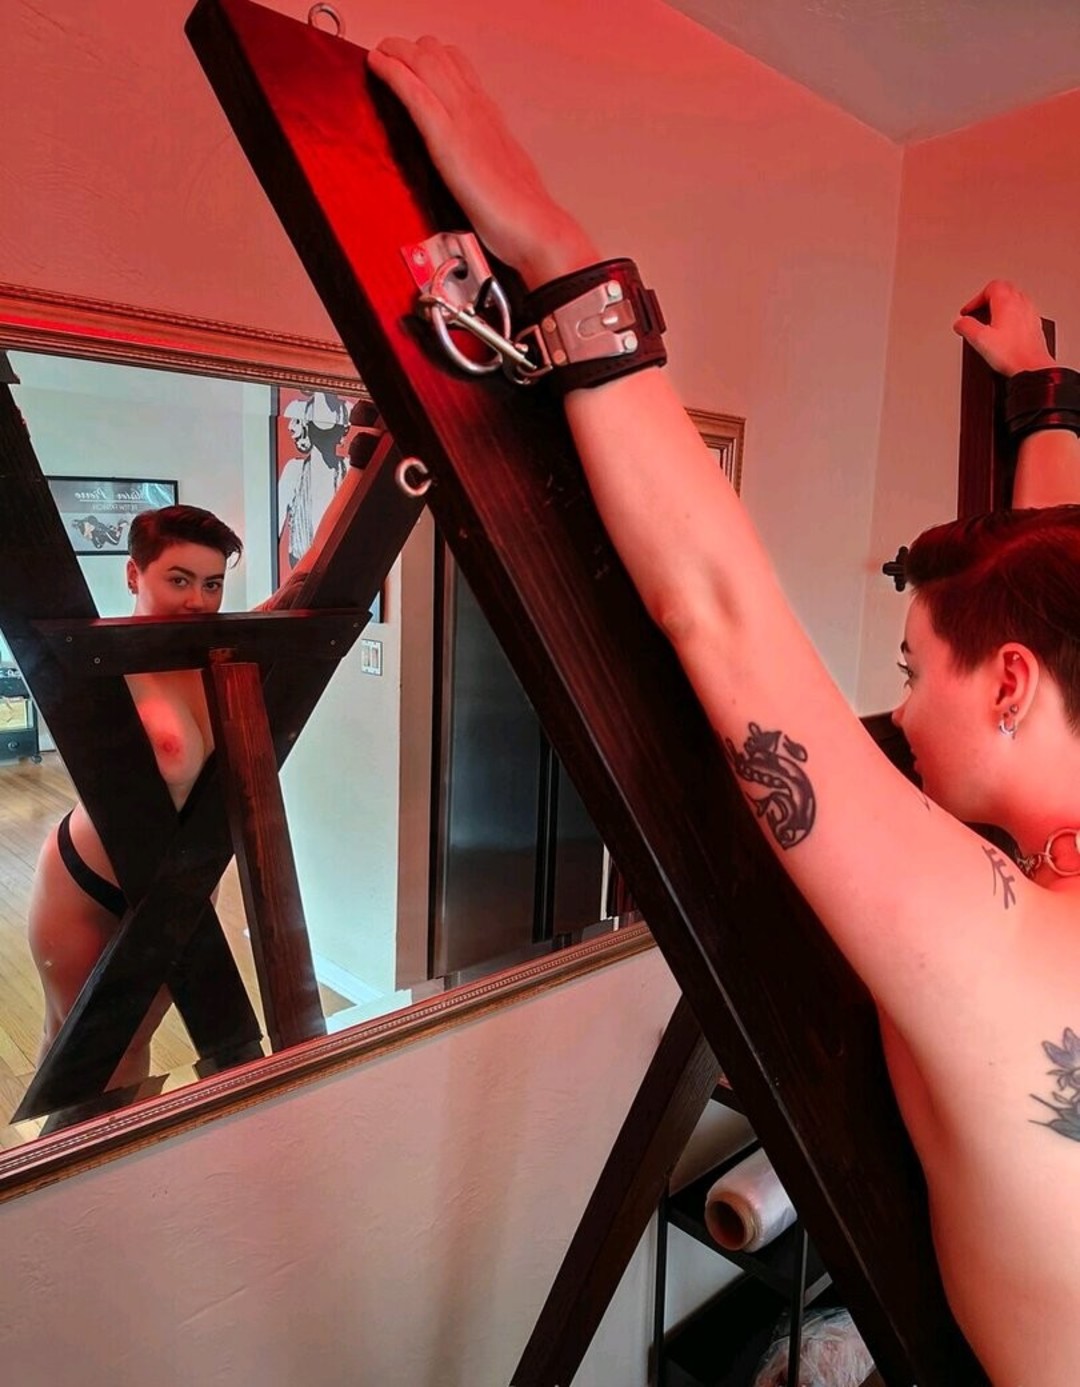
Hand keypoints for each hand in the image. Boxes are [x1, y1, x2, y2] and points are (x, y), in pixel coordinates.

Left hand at [368, 37, 597, 286]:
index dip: (432, 56)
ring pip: (425, 64)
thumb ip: (483, 159)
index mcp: (489, 118)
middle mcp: (477, 110)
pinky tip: (377, 64)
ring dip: (396, 51)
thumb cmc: (521, 213)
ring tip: (379, 52)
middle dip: (408, 48)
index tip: (411, 57)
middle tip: (388, 50)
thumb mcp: (502, 173)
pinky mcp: (448, 139)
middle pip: (439, 56)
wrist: (534, 228)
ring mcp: (463, 121)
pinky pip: (415, 93)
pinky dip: (393, 72)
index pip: (458, 68)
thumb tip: (471, 164)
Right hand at [953, 280, 1056, 376]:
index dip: (975, 299)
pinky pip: (1022, 311)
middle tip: (978, 311)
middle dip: (988, 298)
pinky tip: (1005, 330)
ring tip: (990, 319)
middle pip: (1004, 288)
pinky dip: (1011, 315)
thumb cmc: (1011, 354)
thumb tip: (960, 323)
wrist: (1032, 367)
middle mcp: (1021, 303)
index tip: (967, 312)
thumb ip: (965, 327)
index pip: (990, 287)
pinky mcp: (1035, 324)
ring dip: (1001, 305)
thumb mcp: (979, 340)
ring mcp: (1030, 312)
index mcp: (1007, 302)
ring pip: (1015, 298)